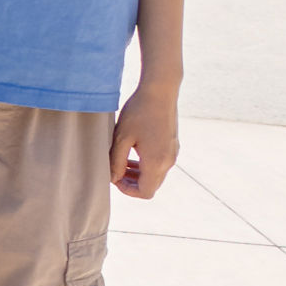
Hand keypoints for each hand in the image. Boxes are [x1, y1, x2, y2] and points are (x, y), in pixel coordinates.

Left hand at [113, 81, 179, 202]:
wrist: (160, 92)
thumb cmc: (138, 113)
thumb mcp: (121, 138)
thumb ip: (116, 161)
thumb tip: (112, 178)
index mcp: (156, 163)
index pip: (145, 192)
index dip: (127, 190)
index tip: (114, 178)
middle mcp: (169, 161)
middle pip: (151, 185)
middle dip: (132, 182)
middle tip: (115, 170)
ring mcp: (173, 153)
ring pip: (156, 175)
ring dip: (139, 174)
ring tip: (122, 162)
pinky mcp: (173, 145)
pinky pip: (160, 163)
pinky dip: (147, 164)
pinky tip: (133, 151)